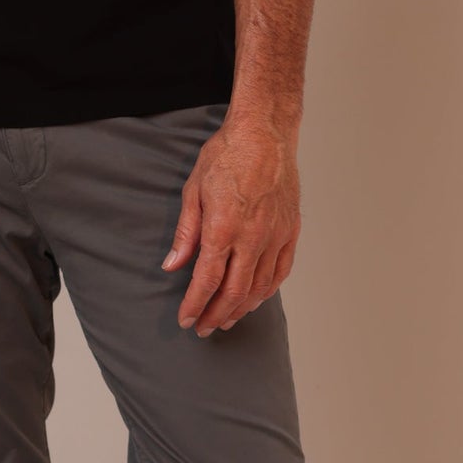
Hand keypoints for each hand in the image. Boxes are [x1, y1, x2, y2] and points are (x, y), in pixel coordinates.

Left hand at [160, 110, 299, 336]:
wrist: (265, 133)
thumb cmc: (226, 156)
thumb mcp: (193, 191)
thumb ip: (186, 233)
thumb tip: (172, 266)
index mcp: (223, 228)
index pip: (207, 281)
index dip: (195, 305)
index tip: (186, 320)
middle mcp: (253, 238)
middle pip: (235, 292)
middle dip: (216, 315)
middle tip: (204, 328)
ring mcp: (275, 236)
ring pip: (260, 287)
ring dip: (242, 308)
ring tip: (227, 319)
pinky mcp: (290, 230)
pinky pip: (281, 271)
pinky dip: (267, 290)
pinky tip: (256, 298)